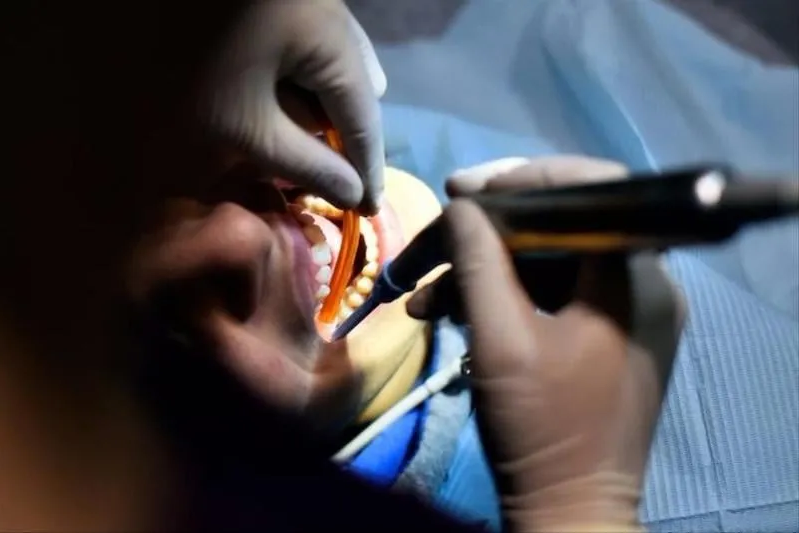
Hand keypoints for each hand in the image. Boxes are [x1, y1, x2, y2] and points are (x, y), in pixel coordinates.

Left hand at [200, 0, 385, 214]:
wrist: (128, 5)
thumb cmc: (188, 67)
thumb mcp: (249, 127)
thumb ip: (307, 164)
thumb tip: (352, 192)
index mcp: (330, 38)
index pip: (365, 118)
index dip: (369, 170)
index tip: (371, 211)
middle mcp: (330, 13)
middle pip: (356, 88)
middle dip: (341, 134)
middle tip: (325, 174)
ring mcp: (307, 3)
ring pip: (333, 67)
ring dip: (319, 108)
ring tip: (296, 143)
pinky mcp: (284, 4)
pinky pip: (311, 49)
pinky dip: (301, 83)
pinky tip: (278, 102)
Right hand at [407, 157, 684, 531]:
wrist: (568, 509)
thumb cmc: (540, 427)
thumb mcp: (500, 339)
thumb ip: (479, 262)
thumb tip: (461, 205)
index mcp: (637, 278)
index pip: (594, 188)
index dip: (526, 178)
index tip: (466, 189)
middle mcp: (644, 282)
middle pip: (563, 224)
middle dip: (490, 232)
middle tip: (438, 233)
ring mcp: (625, 309)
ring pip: (549, 261)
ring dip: (484, 270)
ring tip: (423, 292)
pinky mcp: (605, 332)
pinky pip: (552, 293)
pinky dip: (503, 297)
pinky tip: (447, 311)